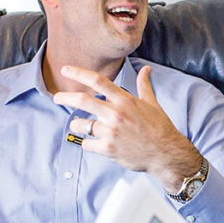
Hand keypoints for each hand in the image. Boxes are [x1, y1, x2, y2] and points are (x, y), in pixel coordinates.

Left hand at [53, 65, 203, 192]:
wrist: (166, 154)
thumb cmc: (159, 128)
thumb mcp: (152, 104)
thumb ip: (144, 85)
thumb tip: (146, 69)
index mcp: (125, 100)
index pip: (98, 81)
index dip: (79, 73)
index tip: (66, 69)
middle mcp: (116, 114)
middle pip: (82, 100)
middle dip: (65, 97)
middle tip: (57, 97)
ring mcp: (111, 132)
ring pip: (80, 125)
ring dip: (76, 124)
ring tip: (79, 125)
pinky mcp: (108, 149)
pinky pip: (86, 144)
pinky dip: (87, 143)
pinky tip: (93, 142)